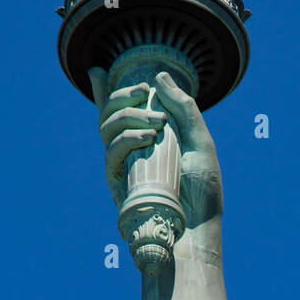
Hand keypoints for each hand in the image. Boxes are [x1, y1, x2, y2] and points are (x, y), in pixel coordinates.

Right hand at [88, 68, 222, 229]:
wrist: (197, 229)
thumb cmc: (203, 192)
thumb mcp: (200, 143)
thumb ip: (184, 109)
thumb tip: (159, 76)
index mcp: (151, 138)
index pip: (123, 111)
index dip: (103, 91)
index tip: (97, 71)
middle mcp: (132, 149)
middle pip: (110, 112)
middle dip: (122, 95)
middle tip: (146, 92)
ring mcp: (123, 164)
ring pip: (106, 126)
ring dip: (129, 115)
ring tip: (156, 125)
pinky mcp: (117, 181)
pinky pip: (111, 151)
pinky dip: (127, 138)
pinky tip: (148, 138)